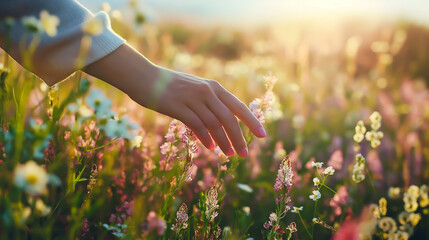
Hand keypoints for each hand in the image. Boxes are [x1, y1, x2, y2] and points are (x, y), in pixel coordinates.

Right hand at [85, 44, 265, 156]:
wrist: (144, 77)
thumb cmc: (170, 86)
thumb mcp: (195, 89)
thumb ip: (209, 102)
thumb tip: (221, 124)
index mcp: (214, 87)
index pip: (238, 106)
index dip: (252, 121)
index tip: (263, 135)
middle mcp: (206, 91)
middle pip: (229, 118)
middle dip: (239, 138)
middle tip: (244, 154)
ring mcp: (192, 98)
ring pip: (215, 124)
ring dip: (223, 142)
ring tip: (229, 154)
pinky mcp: (178, 106)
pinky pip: (197, 125)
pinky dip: (206, 138)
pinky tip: (210, 148)